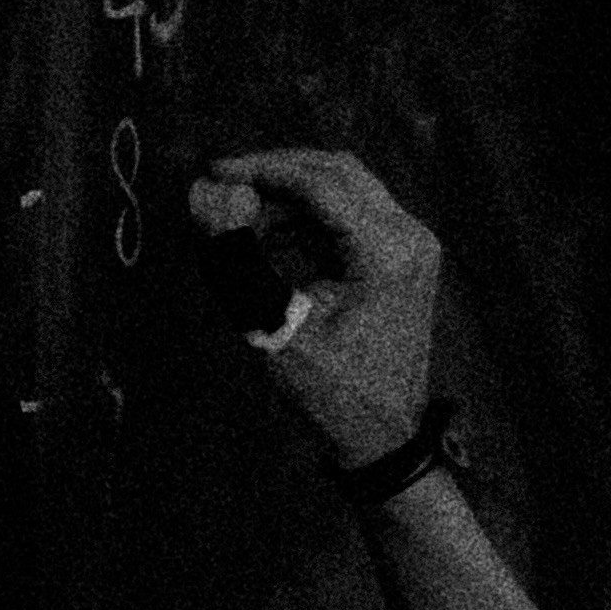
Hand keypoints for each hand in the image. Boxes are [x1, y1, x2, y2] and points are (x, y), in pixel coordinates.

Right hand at [192, 145, 439, 472]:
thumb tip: (200, 197)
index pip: (320, 182)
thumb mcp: (276, 329)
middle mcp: (409, 236)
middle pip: (336, 172)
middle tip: (221, 186)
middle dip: (275, 175)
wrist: (383, 438)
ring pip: (343, 190)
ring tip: (240, 226)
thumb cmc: (334, 394)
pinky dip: (306, 220)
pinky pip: (348, 216)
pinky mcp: (400, 256)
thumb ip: (238, 259)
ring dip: (289, 199)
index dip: (262, 170)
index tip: (212, 171)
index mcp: (388, 251)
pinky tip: (269, 244)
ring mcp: (410, 244)